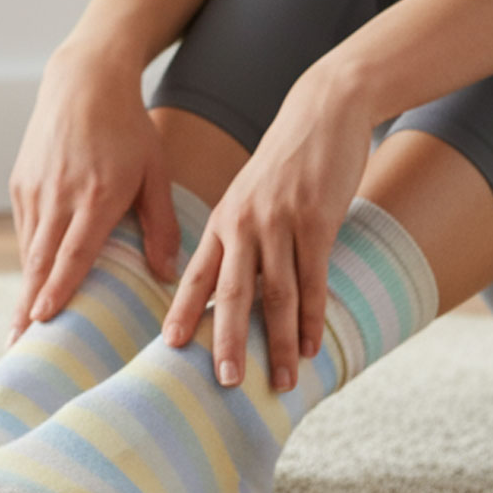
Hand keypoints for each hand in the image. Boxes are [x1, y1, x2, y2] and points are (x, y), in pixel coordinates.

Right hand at [8, 41, 180, 343]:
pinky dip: (29, 257)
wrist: (82, 82)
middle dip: (27, 305)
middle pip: (39, 260)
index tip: (44, 319)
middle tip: (18, 342)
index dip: (58, 288)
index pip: (73, 251)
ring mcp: (35, 188)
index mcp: (97, 194)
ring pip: (28, 248)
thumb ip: (159, 223)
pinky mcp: (20, 183)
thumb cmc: (128, 128)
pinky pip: (25, 229)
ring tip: (22, 325)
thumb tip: (166, 274)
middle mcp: (60, 194)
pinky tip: (33, 281)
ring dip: (25, 287)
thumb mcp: (154, 170)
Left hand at [162, 62, 375, 389]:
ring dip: (280, 342)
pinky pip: (314, 278)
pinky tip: (314, 346)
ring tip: (280, 382)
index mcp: (221, 222)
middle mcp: (242, 225)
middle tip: (224, 382)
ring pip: (276, 294)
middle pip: (230, 293)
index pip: (196, 276)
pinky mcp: (317, 220)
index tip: (169, 347)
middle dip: (226, 340)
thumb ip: (240, 238)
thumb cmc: (285, 162)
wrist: (323, 111)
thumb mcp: (249, 197)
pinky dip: (314, 317)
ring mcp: (279, 223)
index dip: (183, 312)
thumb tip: (234, 287)